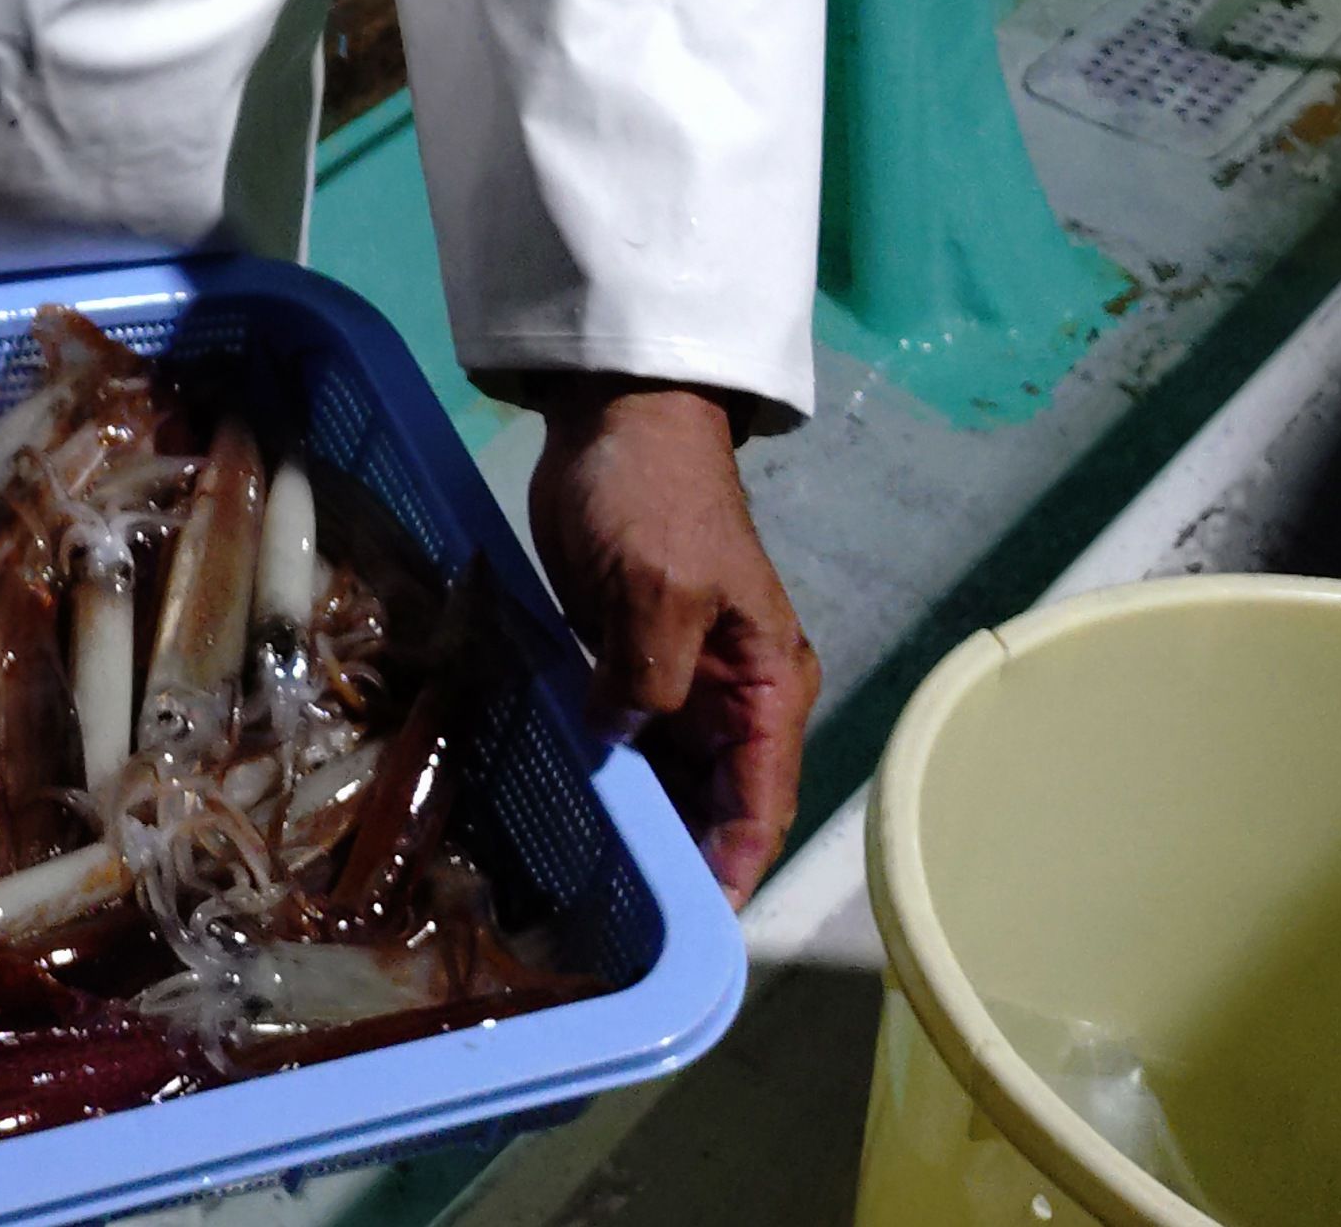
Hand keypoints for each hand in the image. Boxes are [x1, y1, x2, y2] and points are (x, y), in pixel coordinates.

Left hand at [522, 377, 816, 904]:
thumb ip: (647, 679)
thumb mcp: (658, 590)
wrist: (615, 419)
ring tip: (595, 881)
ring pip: (673, 778)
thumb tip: (620, 744)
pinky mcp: (630, 663)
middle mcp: (736, 697)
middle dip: (687, 856)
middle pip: (719, 802)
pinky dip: (611, 774)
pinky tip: (573, 810)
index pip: (764, 799)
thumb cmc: (653, 498)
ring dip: (645, 820)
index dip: (736, 862)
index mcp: (768, 684)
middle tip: (628, 916)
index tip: (701, 921)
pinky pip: (629, 740)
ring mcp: (683, 682)